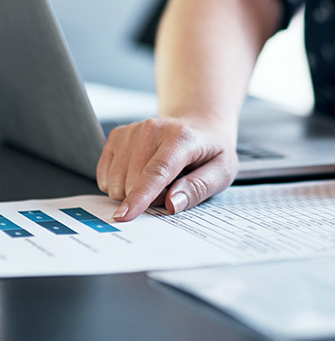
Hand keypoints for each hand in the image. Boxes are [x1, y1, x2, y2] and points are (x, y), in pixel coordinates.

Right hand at [96, 118, 237, 221]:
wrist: (200, 124)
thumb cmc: (210, 150)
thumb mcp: (222, 171)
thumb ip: (199, 188)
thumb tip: (172, 204)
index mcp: (182, 138)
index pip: (157, 171)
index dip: (140, 196)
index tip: (125, 215)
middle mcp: (153, 129)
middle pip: (132, 182)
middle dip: (150, 198)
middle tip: (173, 186)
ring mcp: (132, 130)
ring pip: (115, 181)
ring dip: (134, 191)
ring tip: (160, 178)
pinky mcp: (117, 135)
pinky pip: (105, 176)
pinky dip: (121, 183)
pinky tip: (141, 173)